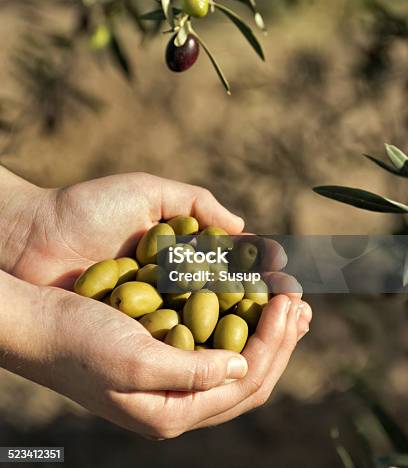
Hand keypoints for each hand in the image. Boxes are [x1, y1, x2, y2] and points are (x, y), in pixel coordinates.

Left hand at [0, 167, 310, 338]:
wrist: (33, 237)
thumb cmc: (87, 210)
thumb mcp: (148, 194)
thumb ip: (196, 204)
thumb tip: (244, 228)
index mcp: (178, 265)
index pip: (233, 282)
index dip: (265, 286)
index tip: (292, 281)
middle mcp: (172, 299)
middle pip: (233, 317)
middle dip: (272, 318)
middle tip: (299, 308)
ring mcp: (156, 326)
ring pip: (217, 343)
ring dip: (259, 339)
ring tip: (289, 324)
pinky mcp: (138, 347)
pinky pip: (187, 357)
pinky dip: (220, 355)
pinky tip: (248, 349)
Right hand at [0, 271, 310, 438]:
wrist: (38, 326)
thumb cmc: (79, 342)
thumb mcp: (134, 362)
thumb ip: (192, 373)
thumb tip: (242, 366)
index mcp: (173, 412)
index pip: (246, 383)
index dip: (275, 341)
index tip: (290, 299)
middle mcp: (176, 403)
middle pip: (248, 377)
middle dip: (280, 339)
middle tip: (300, 301)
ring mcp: (170, 381)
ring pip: (235, 362)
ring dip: (264, 332)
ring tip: (288, 303)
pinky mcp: (162, 357)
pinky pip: (214, 345)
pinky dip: (237, 323)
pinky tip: (246, 302)